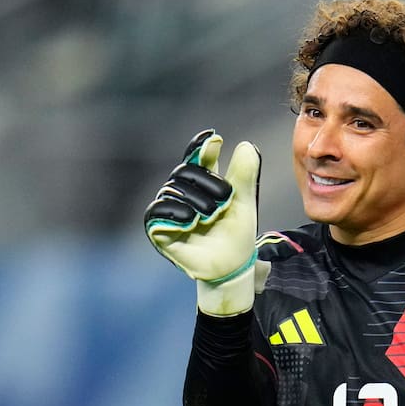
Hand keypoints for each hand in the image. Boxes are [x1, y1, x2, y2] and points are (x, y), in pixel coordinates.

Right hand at [144, 129, 261, 315]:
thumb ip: (245, 175)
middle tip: (225, 200)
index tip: (215, 139)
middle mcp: (183, 194)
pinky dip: (174, 212)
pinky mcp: (160, 230)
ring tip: (213, 215)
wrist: (233, 266)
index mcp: (203, 184)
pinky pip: (157, 212)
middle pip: (185, 171)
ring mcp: (170, 211)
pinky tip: (191, 219)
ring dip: (197, 200)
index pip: (197, 157)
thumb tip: (247, 145)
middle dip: (207, 182)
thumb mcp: (245, 203)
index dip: (202, 146)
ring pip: (173, 190)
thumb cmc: (237, 234)